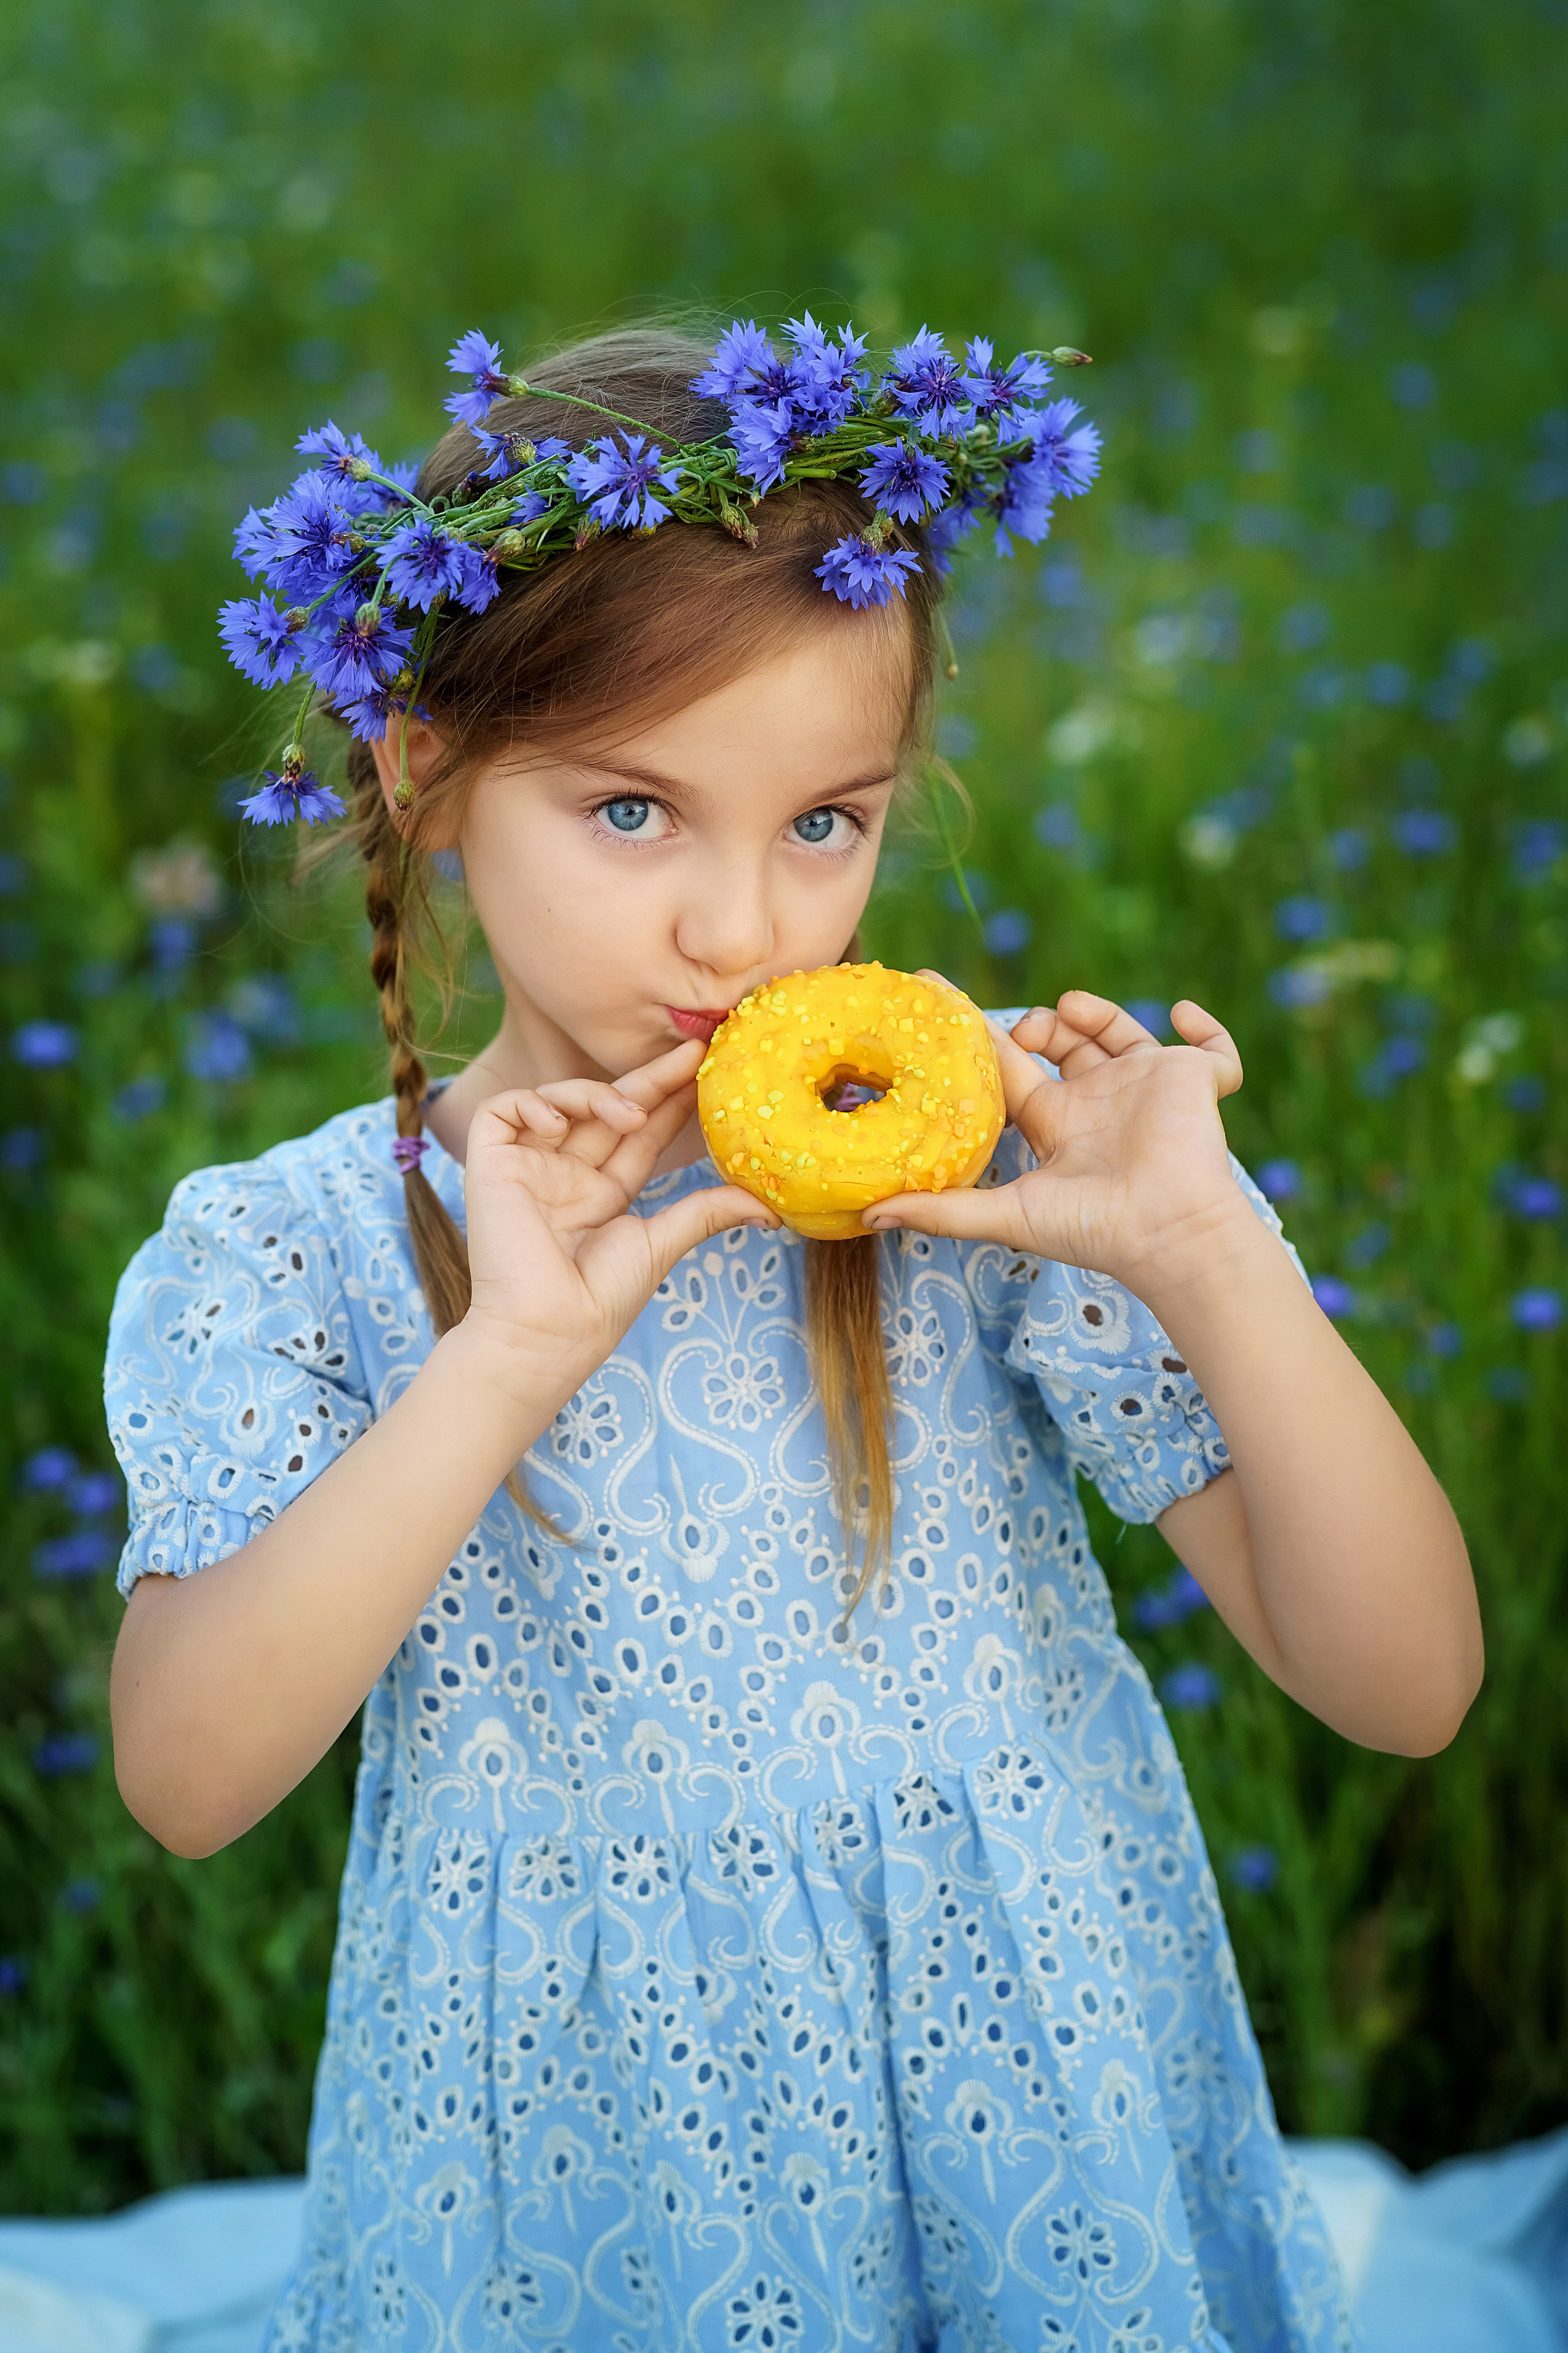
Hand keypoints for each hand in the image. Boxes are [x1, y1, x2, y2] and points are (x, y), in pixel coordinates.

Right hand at [459, 1038, 776, 1400]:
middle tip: (692, 1053)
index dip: (670, 1103)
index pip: (639, 1136)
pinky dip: (533, 1105)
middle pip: (606, 1110)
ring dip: (597, 1094)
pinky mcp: (490, 1166)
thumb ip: (707, 1212)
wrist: (547, 1331)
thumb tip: (772, 1210)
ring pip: (557, 1100)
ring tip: (630, 1114)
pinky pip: (502, 1112)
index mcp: (600, 1196)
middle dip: (649, 1079)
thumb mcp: (661, 1243)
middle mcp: (563, 1177)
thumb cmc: (600, 1299)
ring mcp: (527, 1169)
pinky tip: (563, 1125)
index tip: (707, 1074)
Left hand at [863, 987, 1247, 1301]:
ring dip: (1095, 1011)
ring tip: (1073, 1015)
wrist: (1166, 1236)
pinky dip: (1205, 1029)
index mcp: (1056, 1122)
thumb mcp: (1008, 1215)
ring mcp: (1148, 1087)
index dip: (974, 1031)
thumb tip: (870, 1214)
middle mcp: (1098, 1100)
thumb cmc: (1092, 1231)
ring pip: (1120, 1030)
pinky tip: (1179, 1012)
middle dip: (1036, 1023)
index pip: (1007, 1065)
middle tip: (1024, 1031)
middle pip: (1060, 1040)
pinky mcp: (1195, 1081)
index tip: (933, 988)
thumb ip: (942, 1212)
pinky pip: (1214, 1051)